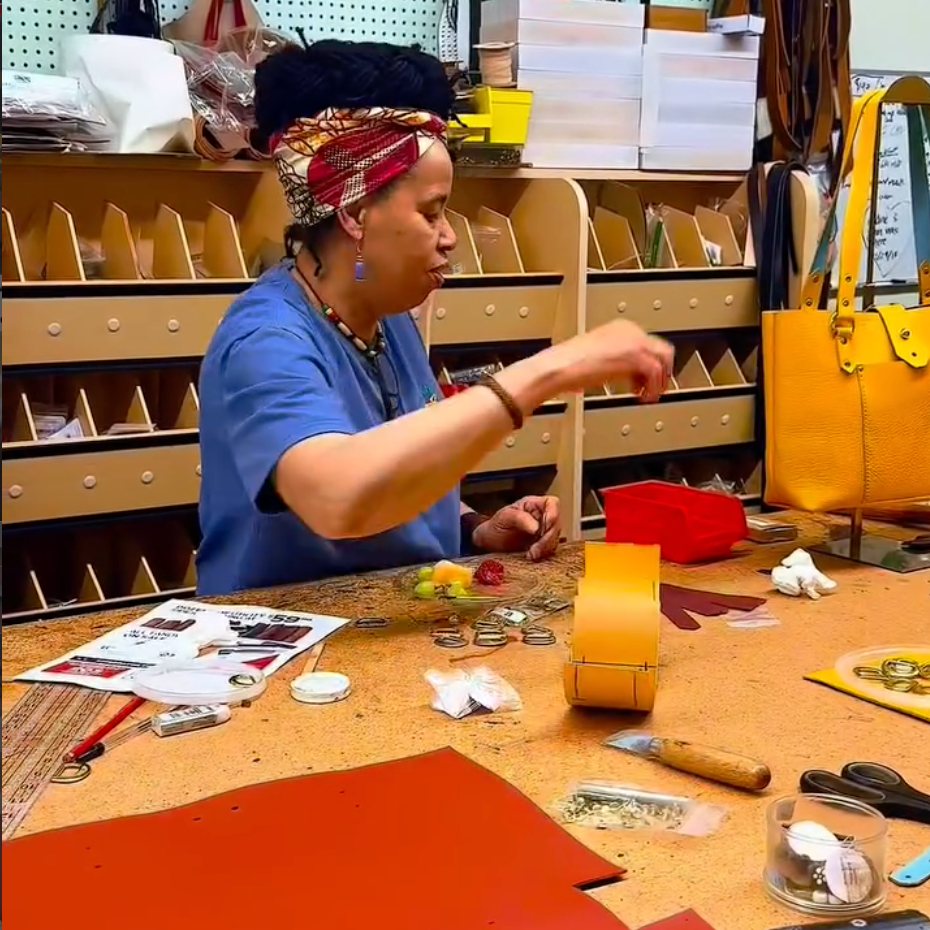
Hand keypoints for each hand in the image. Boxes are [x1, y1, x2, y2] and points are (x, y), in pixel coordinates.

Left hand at [472, 496, 560, 560]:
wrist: (490, 542)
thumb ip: (520, 519)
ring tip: (531, 555)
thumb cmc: (496, 525)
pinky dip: (544, 554)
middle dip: (548, 537)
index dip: (553, 514)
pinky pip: (551, 549)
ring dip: (546, 548)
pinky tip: (532, 557)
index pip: (552, 504)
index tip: (545, 527)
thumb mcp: (504, 518)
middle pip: (556, 523)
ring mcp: (544, 531)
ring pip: (556, 538)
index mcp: (534, 505)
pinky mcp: (543, 545)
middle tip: (535, 549)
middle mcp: (542, 516)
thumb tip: (536, 527)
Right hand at [557, 319, 674, 402]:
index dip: (649, 366)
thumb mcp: (595, 357)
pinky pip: (656, 372)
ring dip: (659, 381)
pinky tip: (642, 397)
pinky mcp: (634, 355)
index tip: (642, 382)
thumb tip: (616, 375)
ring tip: (648, 396)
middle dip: (660, 372)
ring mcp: (634, 341)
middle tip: (652, 390)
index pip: (648, 344)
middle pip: (662, 349)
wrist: (559, 366)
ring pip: (664, 359)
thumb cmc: (567, 364)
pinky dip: (652, 388)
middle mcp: (630, 330)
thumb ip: (610, 362)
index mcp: (620, 327)